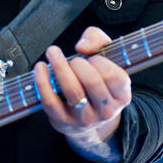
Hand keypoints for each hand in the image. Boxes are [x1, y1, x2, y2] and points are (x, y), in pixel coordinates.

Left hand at [33, 27, 131, 144]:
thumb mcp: (106, 58)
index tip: (92, 58)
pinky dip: (43, 81)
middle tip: (74, 61)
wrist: (89, 123)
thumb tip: (83, 47)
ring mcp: (85, 119)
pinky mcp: (63, 122)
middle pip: (92, 81)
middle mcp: (106, 111)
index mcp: (121, 96)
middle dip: (78, 63)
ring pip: (72, 91)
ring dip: (60, 67)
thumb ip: (98, 39)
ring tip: (54, 54)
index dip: (100, 62)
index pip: (114, 76)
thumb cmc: (97, 81)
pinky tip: (40, 67)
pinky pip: (50, 101)